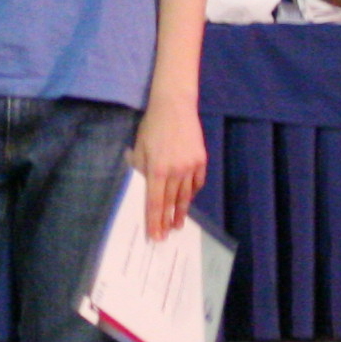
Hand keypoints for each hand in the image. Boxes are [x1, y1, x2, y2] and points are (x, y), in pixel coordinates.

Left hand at [132, 99, 208, 237]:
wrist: (175, 106)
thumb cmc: (152, 126)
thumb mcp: (139, 147)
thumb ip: (140, 169)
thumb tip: (142, 187)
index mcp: (156, 170)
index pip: (154, 203)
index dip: (154, 221)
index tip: (154, 236)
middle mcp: (175, 172)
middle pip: (170, 203)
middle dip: (166, 222)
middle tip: (165, 236)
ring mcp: (191, 166)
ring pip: (185, 196)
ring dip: (181, 212)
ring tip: (178, 225)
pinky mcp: (201, 160)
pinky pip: (197, 183)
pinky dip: (192, 193)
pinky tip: (187, 200)